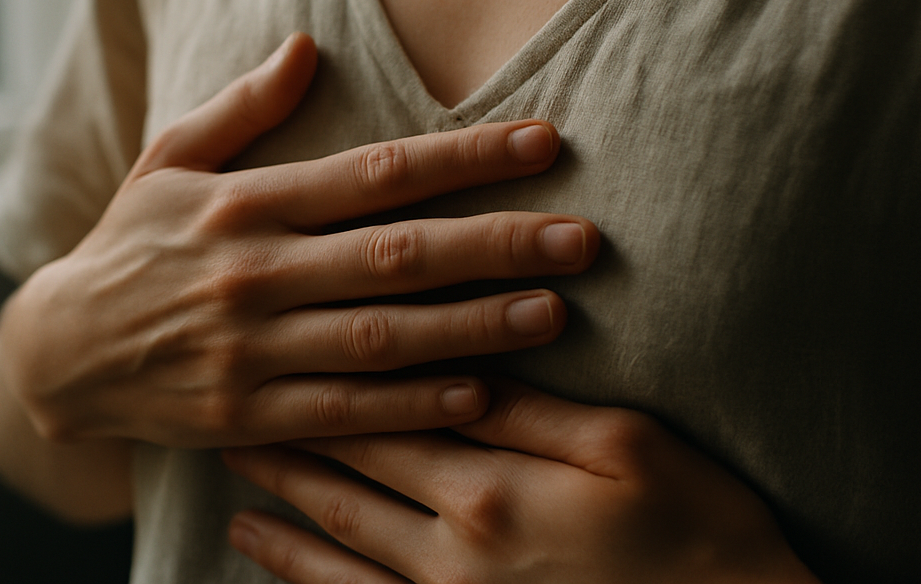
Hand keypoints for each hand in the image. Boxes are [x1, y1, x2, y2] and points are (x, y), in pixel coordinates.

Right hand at [0, 34, 597, 448]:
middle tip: (583, 237)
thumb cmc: (133, 241)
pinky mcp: (247, 415)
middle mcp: (256, 272)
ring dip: (474, 325)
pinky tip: (482, 393)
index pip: (377, 171)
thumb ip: (242, 105)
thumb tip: (308, 43)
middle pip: (396, 255)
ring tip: (556, 311)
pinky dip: (414, 405)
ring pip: (382, 338)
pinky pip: (344, 414)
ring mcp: (253, 350)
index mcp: (248, 202)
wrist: (58, 352)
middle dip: (496, 244)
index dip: (465, 155)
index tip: (544, 142)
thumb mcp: (168, 158)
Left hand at [224, 380, 819, 583]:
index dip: (325, 387)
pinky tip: (280, 570)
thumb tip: (463, 366)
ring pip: (342, 552)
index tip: (275, 358)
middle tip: (227, 419)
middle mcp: (453, 549)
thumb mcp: (625, 446)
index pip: (387, 419)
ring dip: (285, 519)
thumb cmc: (693, 526)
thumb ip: (534, 410)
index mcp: (490, 485)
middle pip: (350, 482)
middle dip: (287, 447)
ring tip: (233, 497)